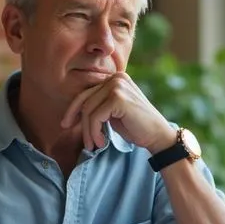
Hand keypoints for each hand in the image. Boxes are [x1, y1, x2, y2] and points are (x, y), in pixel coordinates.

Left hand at [60, 73, 176, 153]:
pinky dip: (94, 132)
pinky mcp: (118, 98)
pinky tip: (102, 142)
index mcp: (115, 79)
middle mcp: (116, 78)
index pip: (86, 93)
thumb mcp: (112, 113)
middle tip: (83, 141)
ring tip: (94, 145)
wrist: (158, 135)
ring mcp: (117, 86)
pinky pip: (95, 117)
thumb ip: (98, 107)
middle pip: (85, 101)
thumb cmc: (135, 127)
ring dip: (88, 132)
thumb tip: (73, 113)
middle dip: (79, 123)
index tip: (66, 124)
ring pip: (88, 110)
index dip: (73, 110)